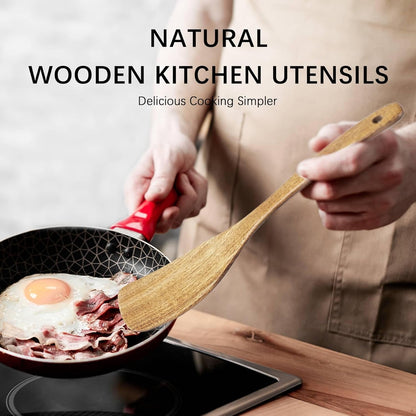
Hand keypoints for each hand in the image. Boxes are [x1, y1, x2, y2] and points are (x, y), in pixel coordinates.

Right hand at [124, 135, 206, 232]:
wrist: (179, 144)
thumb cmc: (168, 147)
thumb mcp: (165, 158)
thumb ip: (161, 179)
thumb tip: (153, 198)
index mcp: (136, 192)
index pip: (140, 219)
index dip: (156, 220)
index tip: (172, 209)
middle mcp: (149, 203)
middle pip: (165, 224)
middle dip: (182, 204)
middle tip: (183, 181)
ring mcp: (167, 206)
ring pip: (186, 214)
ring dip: (193, 192)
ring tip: (185, 174)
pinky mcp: (183, 206)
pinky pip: (197, 206)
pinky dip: (200, 190)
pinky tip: (191, 178)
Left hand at [297, 122, 415, 229]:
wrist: (414, 166)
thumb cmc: (372, 145)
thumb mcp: (357, 130)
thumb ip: (333, 133)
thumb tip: (315, 145)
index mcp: (383, 146)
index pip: (349, 162)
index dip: (320, 168)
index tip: (303, 168)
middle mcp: (388, 175)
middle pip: (334, 190)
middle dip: (310, 187)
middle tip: (304, 180)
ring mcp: (384, 201)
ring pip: (329, 207)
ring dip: (318, 198)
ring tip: (325, 186)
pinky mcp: (377, 220)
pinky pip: (333, 222)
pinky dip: (324, 212)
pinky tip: (332, 201)